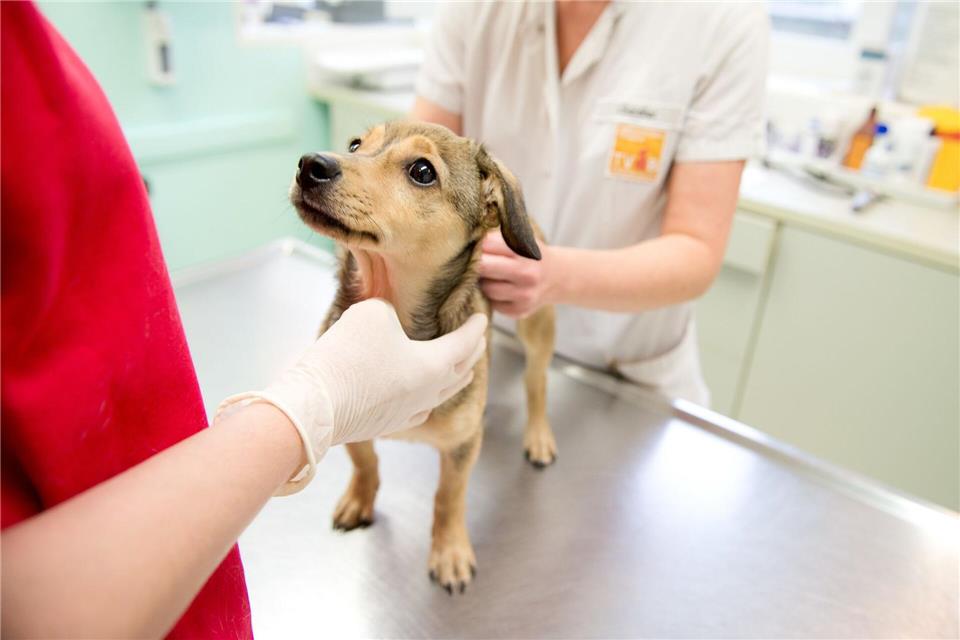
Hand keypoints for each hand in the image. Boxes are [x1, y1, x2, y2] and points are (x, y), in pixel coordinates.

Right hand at [216, 299, 486, 492]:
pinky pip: (418, 410)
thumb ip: (391, 310)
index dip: (475, 328)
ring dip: (454, 378)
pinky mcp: (386, 424)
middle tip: (477, 341)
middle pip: (460, 372)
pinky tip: (424, 398)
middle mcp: (428, 393)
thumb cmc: (347, 355)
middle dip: (471, 353)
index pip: (464, 343)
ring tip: (461, 370)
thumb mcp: (372, 312)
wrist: (314, 406)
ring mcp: (407, 413)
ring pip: (442, 394)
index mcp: (434, 366)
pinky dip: (428, 398)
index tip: (483, 318)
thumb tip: (391, 321)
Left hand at [479, 232, 553, 317]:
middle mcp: (527, 275)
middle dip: (476, 263)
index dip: (479, 245)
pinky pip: (492, 303)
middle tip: (476, 261)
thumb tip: (469, 244)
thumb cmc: (531, 255)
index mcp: (526, 252)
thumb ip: (497, 239)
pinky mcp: (518, 311)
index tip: (478, 247)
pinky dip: (492, 296)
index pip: (488, 245)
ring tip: (492, 276)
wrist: (557, 278)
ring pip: (486, 288)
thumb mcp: (522, 240)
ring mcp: (524, 296)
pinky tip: (501, 288)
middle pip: (483, 268)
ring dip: (484, 282)